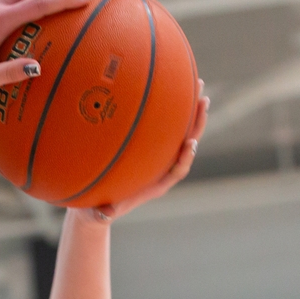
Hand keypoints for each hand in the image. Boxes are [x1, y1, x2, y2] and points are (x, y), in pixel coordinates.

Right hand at [80, 82, 208, 222]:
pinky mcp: (150, 148)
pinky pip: (165, 127)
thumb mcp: (95, 214)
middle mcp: (161, 169)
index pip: (177, 171)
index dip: (185, 158)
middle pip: (186, 144)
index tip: (189, 143)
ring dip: (190, 110)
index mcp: (155, 185)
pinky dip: (172, 109)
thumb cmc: (95, 210)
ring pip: (180, 132)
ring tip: (198, 84)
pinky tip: (171, 87)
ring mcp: (158, 157)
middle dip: (196, 124)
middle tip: (203, 100)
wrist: (97, 207)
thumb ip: (101, 214)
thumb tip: (103, 214)